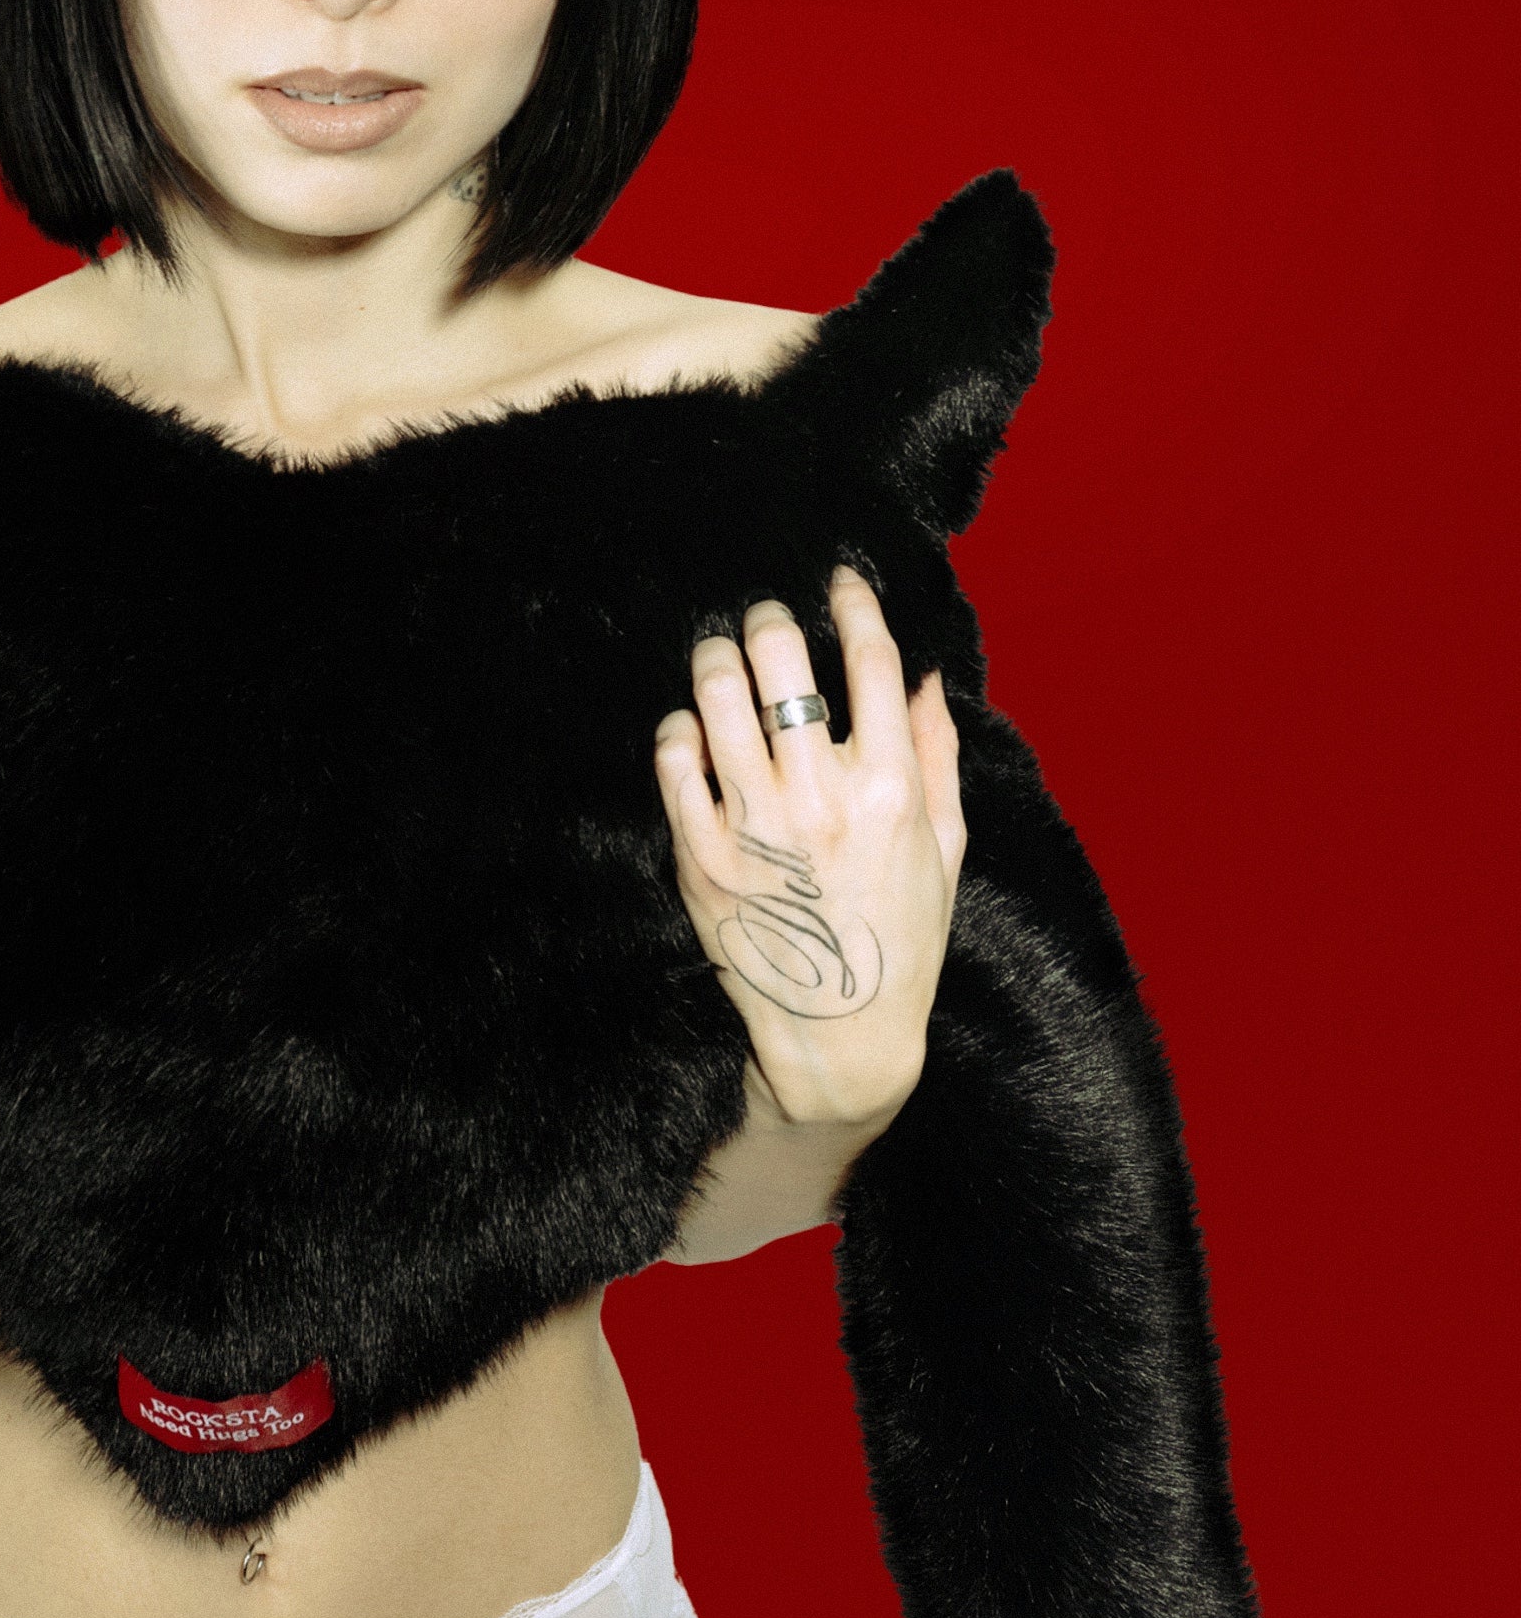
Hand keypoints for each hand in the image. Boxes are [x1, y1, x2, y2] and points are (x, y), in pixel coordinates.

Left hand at [655, 569, 964, 1132]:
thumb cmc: (900, 938)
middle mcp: (820, 799)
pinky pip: (674, 762)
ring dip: (716, 659)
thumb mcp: (944, 846)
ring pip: (718, 698)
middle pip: (783, 663)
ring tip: (720, 657)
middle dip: (770, 622)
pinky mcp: (700, 857)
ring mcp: (754, 827)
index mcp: (889, 790)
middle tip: (765, 621)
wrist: (840, 1035)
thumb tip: (925, 675)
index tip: (837, 582)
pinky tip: (692, 729)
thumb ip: (935, 754)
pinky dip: (680, 730)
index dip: (852, 605)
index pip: (870, 663)